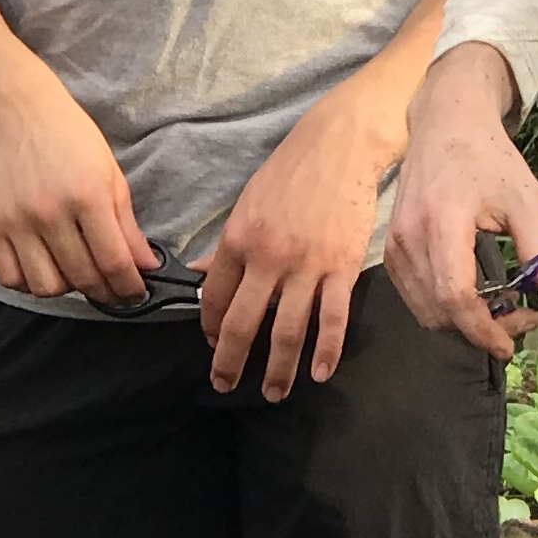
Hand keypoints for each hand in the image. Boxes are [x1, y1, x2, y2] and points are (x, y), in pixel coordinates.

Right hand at [0, 75, 153, 305]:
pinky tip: (43, 268)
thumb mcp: (111, 176)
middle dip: (105, 292)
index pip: (114, 262)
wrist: (19, 114)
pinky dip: (30, 283)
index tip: (136, 294)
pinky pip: (11, 278)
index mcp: (88, 197)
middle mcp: (50, 213)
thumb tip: (146, 267)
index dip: (129, 287)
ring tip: (75, 273)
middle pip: (82, 277)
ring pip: (46, 286)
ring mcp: (18, 222)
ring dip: (67, 289)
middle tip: (112, 290)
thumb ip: (128, 226)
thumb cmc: (72, 141)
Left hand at [199, 79, 395, 399]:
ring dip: (278, 369)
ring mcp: (307, 265)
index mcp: (238, 238)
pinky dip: (326, 351)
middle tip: (225, 385)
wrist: (342, 144)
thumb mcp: (248, 202)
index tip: (212, 346)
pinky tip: (319, 373)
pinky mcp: (342, 267)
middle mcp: (268, 256)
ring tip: (274, 392)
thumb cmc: (292, 171)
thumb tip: (196, 270)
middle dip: (231, 362)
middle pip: (243, 323)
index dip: (209, 328)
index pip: (213, 297)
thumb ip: (225, 244)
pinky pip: (332, 319)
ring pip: (287, 331)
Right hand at [383, 42, 537, 359]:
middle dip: (480, 330)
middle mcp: (410, 238)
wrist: (445, 124)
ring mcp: (395, 245)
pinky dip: (444, 309)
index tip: (511, 343)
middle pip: (439, 312)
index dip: (482, 329)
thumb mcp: (525, 198)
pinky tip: (474, 296)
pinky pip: (414, 296)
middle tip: (522, 318)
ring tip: (503, 308)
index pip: (455, 296)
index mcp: (443, 222)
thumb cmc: (489, 158)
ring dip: (462, 324)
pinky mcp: (391, 248)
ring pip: (424, 311)